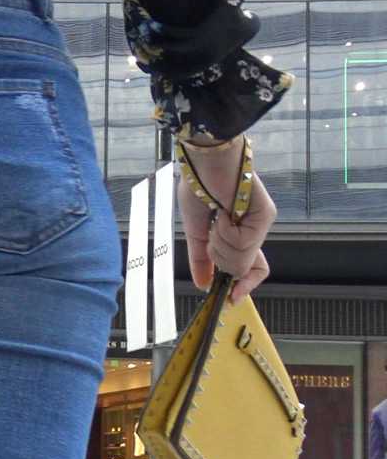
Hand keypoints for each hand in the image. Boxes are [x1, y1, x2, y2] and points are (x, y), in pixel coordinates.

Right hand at [179, 143, 277, 307]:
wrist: (204, 159)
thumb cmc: (198, 183)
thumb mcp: (195, 230)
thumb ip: (200, 259)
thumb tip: (203, 284)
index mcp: (238, 233)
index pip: (250, 268)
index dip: (243, 286)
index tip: (229, 298)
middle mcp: (254, 230)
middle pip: (244, 268)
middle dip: (220, 258)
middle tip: (211, 236)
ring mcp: (260, 223)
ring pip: (240, 259)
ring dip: (219, 242)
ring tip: (216, 216)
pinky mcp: (264, 215)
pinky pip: (242, 243)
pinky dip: (225, 232)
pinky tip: (222, 212)